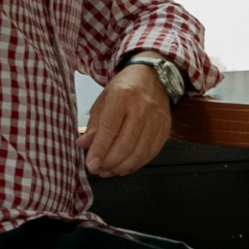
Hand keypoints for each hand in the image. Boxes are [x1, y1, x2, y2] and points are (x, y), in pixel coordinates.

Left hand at [80, 61, 173, 177]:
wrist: (152, 78)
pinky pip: (150, 154)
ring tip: (109, 170)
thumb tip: (83, 145)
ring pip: (139, 152)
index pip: (110, 128)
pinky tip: (124, 166)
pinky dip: (135, 165)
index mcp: (123, 96)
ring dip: (121, 166)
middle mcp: (142, 108)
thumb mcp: (103, 100)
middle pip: (126, 144)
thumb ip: (94, 125)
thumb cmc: (125, 88)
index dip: (99, 150)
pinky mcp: (164, 130)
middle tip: (98, 169)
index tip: (91, 164)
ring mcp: (156, 120)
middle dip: (109, 162)